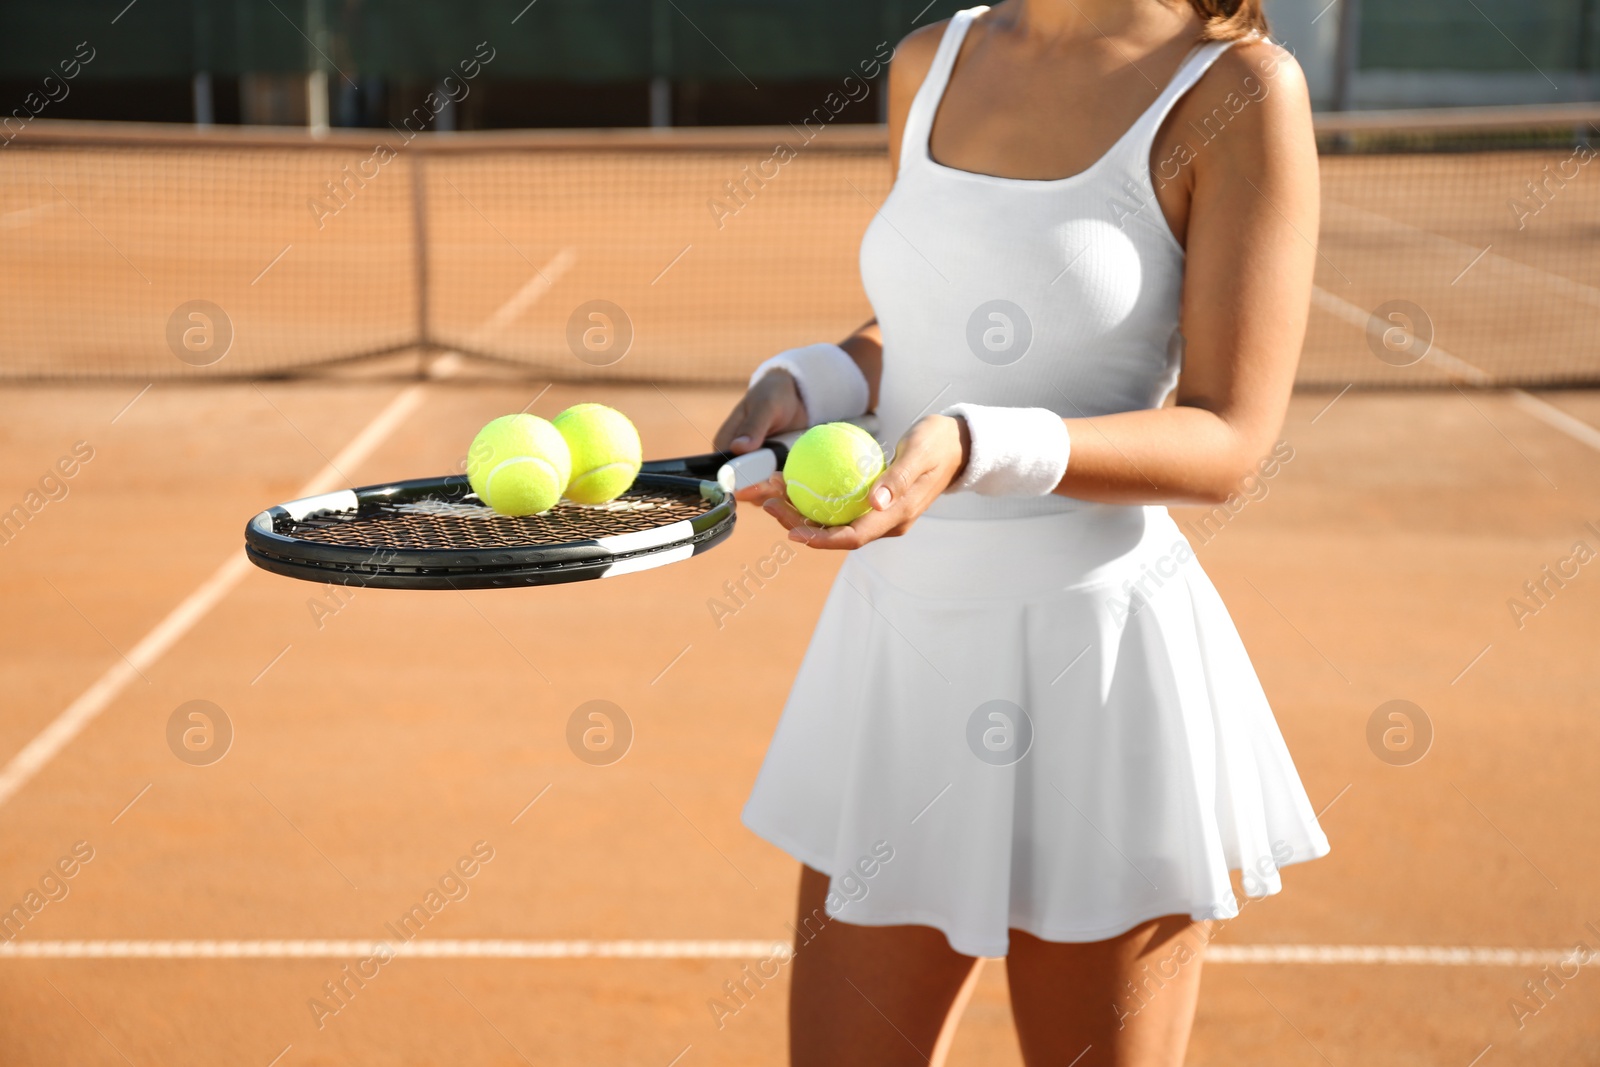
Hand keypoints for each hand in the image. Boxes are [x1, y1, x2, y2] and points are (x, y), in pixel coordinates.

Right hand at [713, 370, 808, 503]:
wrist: (796, 395)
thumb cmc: (774, 394)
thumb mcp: (766, 406)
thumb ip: (753, 426)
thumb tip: (739, 447)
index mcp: (725, 445)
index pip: (726, 474)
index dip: (742, 483)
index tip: (763, 482)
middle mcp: (736, 460)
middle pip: (743, 487)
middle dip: (762, 490)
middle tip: (781, 482)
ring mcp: (754, 469)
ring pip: (759, 492)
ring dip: (775, 492)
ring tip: (790, 481)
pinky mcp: (771, 472)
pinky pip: (775, 488)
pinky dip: (785, 489)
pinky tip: (796, 483)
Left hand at [759, 414, 969, 549]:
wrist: (956, 446)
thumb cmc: (938, 443)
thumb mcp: (920, 453)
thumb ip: (898, 478)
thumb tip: (875, 501)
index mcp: (896, 517)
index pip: (852, 537)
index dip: (820, 540)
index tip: (791, 532)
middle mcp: (884, 522)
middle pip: (834, 533)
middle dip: (798, 524)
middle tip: (768, 502)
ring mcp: (877, 514)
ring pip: (832, 520)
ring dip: (800, 510)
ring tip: (772, 490)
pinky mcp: (871, 503)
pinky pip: (837, 505)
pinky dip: (814, 495)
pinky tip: (793, 478)